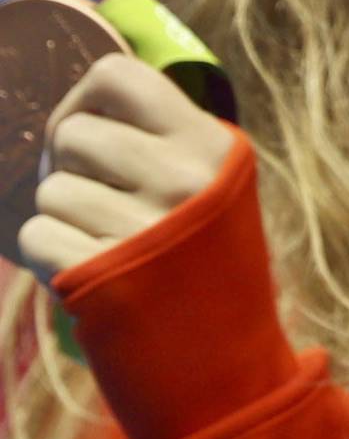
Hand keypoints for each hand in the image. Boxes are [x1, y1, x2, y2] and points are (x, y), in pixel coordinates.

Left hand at [16, 54, 233, 280]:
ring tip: (101, 238)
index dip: (83, 100)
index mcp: (211, 145)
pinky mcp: (100, 278)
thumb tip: (83, 108)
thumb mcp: (217, 182)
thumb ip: (166, 137)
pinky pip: (34, 235)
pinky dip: (47, 252)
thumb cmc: (209, 260)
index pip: (116, 77)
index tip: (87, 128)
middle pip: (72, 134)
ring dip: (61, 213)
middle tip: (96, 195)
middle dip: (68, 165)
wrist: (223, 361)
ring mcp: (142, 229)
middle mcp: (182, 178)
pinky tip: (84, 268)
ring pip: (49, 190)